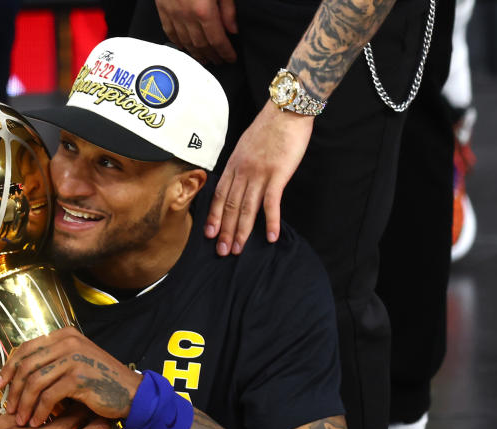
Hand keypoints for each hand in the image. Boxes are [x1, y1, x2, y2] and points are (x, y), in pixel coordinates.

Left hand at [0, 327, 141, 426]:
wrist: (131, 394)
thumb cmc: (101, 384)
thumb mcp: (75, 364)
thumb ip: (52, 363)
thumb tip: (18, 375)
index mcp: (64, 336)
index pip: (26, 348)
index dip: (9, 367)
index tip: (0, 385)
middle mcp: (68, 342)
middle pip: (27, 365)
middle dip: (14, 389)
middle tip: (8, 407)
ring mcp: (74, 358)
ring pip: (34, 381)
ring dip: (24, 403)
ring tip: (21, 419)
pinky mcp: (79, 377)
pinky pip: (49, 396)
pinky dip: (39, 411)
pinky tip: (36, 422)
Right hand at [155, 0, 237, 63]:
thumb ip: (228, 8)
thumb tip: (232, 29)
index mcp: (204, 10)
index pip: (217, 40)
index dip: (225, 52)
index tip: (231, 58)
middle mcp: (187, 16)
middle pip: (201, 45)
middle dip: (212, 56)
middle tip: (220, 61)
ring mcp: (173, 14)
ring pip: (185, 43)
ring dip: (196, 54)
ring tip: (205, 59)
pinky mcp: (162, 9)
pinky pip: (170, 32)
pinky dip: (179, 43)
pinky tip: (185, 47)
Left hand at [207, 101, 313, 255]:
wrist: (287, 110)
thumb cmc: (269, 126)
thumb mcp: (246, 145)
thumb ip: (241, 164)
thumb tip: (238, 179)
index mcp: (234, 164)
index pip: (219, 195)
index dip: (213, 216)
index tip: (209, 234)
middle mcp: (242, 172)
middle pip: (229, 206)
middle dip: (224, 231)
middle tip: (221, 251)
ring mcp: (259, 174)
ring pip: (246, 208)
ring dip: (241, 231)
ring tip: (237, 250)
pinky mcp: (278, 175)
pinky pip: (271, 203)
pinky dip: (270, 222)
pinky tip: (270, 237)